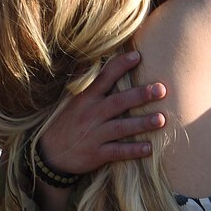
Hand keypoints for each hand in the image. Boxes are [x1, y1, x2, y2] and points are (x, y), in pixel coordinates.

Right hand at [37, 51, 166, 174]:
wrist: (49, 153)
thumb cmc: (67, 123)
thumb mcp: (72, 101)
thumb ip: (88, 84)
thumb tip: (97, 58)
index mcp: (86, 99)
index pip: (104, 77)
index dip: (120, 66)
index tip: (138, 56)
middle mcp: (91, 114)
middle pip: (118, 102)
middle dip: (140, 95)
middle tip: (161, 89)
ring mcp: (94, 135)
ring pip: (121, 128)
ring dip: (142, 123)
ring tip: (161, 119)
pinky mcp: (96, 154)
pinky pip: (117, 152)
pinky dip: (133, 150)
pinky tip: (149, 148)